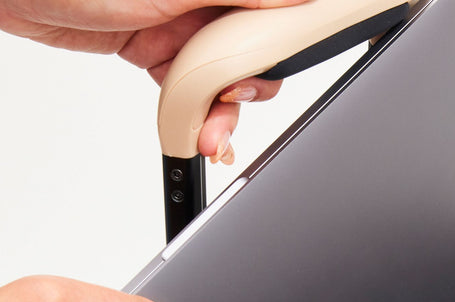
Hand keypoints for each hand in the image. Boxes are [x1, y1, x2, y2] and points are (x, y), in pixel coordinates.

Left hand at [0, 0, 310, 161]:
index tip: (278, 69)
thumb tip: (300, 4)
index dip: (283, 42)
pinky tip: (196, 131)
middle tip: (231, 103)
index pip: (275, 10)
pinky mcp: (155, 45)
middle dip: (249, 85)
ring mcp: (180, 19)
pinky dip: (194, 113)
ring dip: (221, 111)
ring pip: (222, 74)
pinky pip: (189, 86)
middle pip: (254, 46)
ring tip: (210, 134)